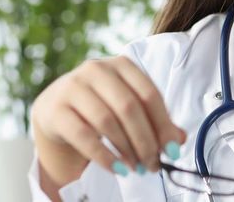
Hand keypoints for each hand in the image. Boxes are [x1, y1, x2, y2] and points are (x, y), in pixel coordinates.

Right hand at [31, 56, 185, 180]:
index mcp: (121, 65)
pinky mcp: (55, 109)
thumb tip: (178, 139)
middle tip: (153, 164)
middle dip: (145, 140)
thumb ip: (155, 121)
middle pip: (129, 107)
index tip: (171, 149)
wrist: (56, 110)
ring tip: (136, 167)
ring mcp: (73, 87)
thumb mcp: (129, 108)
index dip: (163, 124)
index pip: (149, 94)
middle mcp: (96, 70)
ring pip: (107, 121)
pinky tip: (116, 168)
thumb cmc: (100, 106)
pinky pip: (83, 136)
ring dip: (126, 149)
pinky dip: (103, 156)